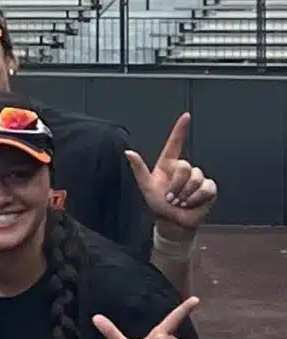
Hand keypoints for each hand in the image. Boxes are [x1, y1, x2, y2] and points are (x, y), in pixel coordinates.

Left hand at [128, 114, 216, 236]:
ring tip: (179, 202)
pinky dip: (197, 198)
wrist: (173, 222)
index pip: (175, 143)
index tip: (186, 116)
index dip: (180, 129)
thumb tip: (128, 152)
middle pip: (185, 167)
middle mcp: (184, 169)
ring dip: (185, 194)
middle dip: (176, 185)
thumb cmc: (157, 204)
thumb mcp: (145, 187)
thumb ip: (138, 169)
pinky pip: (206, 188)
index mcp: (168, 165)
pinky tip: (191, 203)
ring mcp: (198, 177)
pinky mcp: (209, 188)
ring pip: (196, 178)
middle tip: (170, 198)